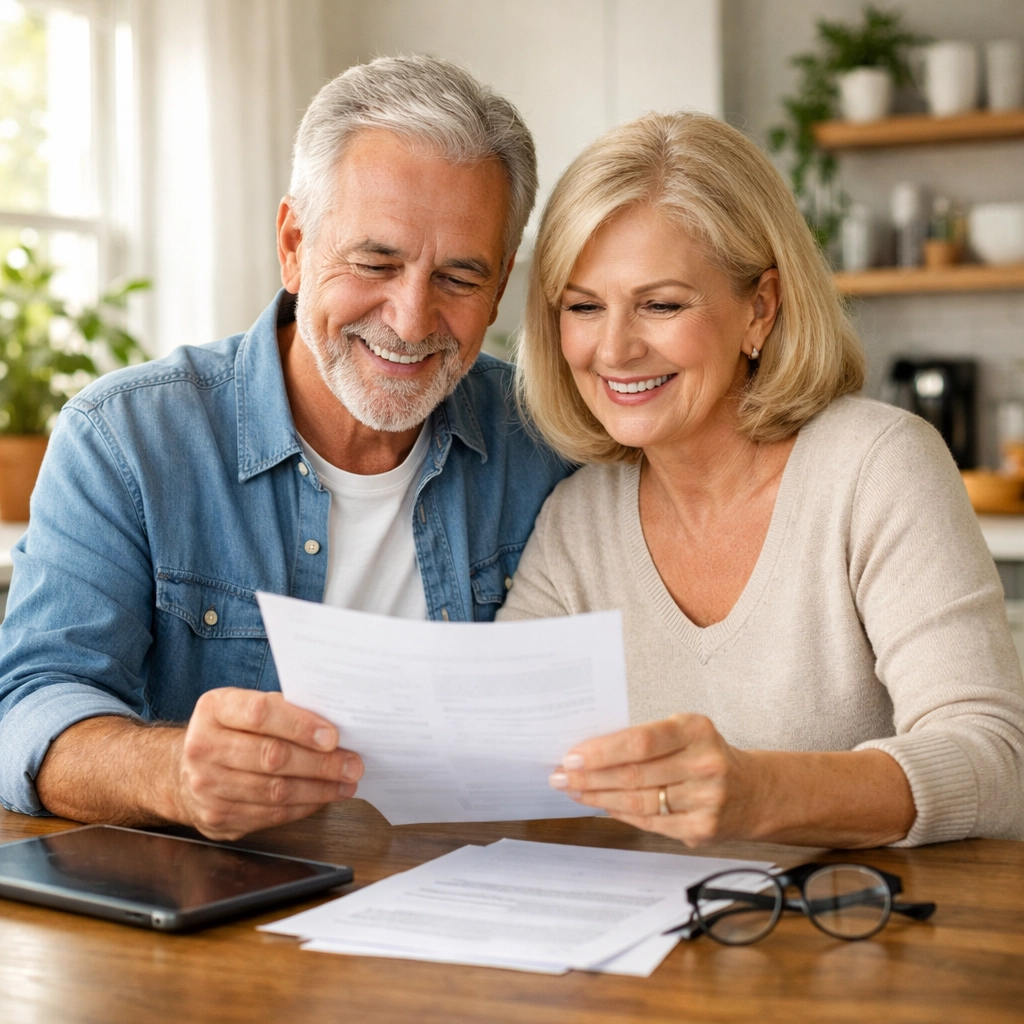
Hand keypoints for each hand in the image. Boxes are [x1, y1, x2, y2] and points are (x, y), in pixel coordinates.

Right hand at [174, 689, 362, 839]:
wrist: (185, 769)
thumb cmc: (231, 731)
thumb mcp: (245, 706)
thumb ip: (283, 710)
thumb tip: (333, 723)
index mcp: (214, 709)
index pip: (261, 714)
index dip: (300, 726)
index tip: (333, 736)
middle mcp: (203, 747)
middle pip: (272, 757)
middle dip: (320, 763)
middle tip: (352, 765)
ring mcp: (207, 786)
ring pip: (274, 791)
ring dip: (318, 789)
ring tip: (346, 783)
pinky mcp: (217, 817)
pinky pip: (270, 814)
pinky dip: (303, 807)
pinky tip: (323, 797)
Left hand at [548, 714, 759, 846]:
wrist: (755, 792)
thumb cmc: (707, 755)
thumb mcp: (685, 733)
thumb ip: (646, 740)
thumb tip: (590, 751)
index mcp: (695, 730)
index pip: (640, 741)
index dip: (602, 751)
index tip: (571, 756)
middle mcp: (704, 764)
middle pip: (634, 774)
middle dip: (589, 777)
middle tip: (560, 776)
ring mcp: (705, 800)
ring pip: (637, 801)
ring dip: (597, 797)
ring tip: (573, 791)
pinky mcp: (701, 829)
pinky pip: (648, 822)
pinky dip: (619, 813)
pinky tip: (600, 806)